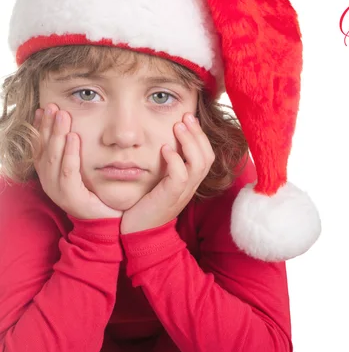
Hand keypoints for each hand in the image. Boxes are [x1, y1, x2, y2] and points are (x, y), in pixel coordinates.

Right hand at [33, 103, 123, 219]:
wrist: (108, 221)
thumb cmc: (97, 192)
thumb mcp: (84, 169)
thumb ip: (77, 151)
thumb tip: (75, 128)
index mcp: (51, 174)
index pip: (41, 147)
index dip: (41, 128)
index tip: (45, 108)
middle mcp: (50, 182)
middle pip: (44, 150)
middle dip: (48, 126)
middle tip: (54, 107)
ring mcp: (58, 191)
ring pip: (53, 159)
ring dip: (57, 136)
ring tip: (63, 117)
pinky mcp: (72, 199)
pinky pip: (68, 173)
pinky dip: (70, 155)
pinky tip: (73, 138)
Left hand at [120, 112, 214, 233]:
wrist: (138, 234)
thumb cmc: (146, 206)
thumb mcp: (160, 183)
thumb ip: (166, 166)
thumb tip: (163, 142)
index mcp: (191, 182)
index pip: (207, 155)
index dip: (200, 136)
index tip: (189, 118)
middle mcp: (191, 187)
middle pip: (207, 156)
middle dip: (198, 134)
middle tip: (186, 116)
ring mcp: (182, 193)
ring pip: (198, 164)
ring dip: (189, 142)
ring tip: (178, 126)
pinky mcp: (170, 198)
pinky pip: (180, 176)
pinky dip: (175, 160)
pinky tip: (165, 148)